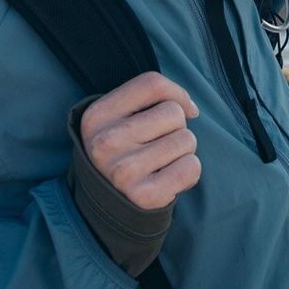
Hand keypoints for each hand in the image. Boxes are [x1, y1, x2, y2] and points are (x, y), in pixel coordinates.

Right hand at [79, 71, 202, 210]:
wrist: (107, 204)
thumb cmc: (124, 151)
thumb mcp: (119, 118)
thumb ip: (151, 99)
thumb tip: (192, 110)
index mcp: (97, 116)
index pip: (152, 84)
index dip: (176, 93)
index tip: (181, 108)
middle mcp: (106, 143)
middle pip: (173, 113)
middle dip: (176, 127)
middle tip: (158, 145)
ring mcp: (124, 171)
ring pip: (187, 140)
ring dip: (183, 151)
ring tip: (161, 163)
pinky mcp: (145, 196)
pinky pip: (191, 167)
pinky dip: (189, 171)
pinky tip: (169, 178)